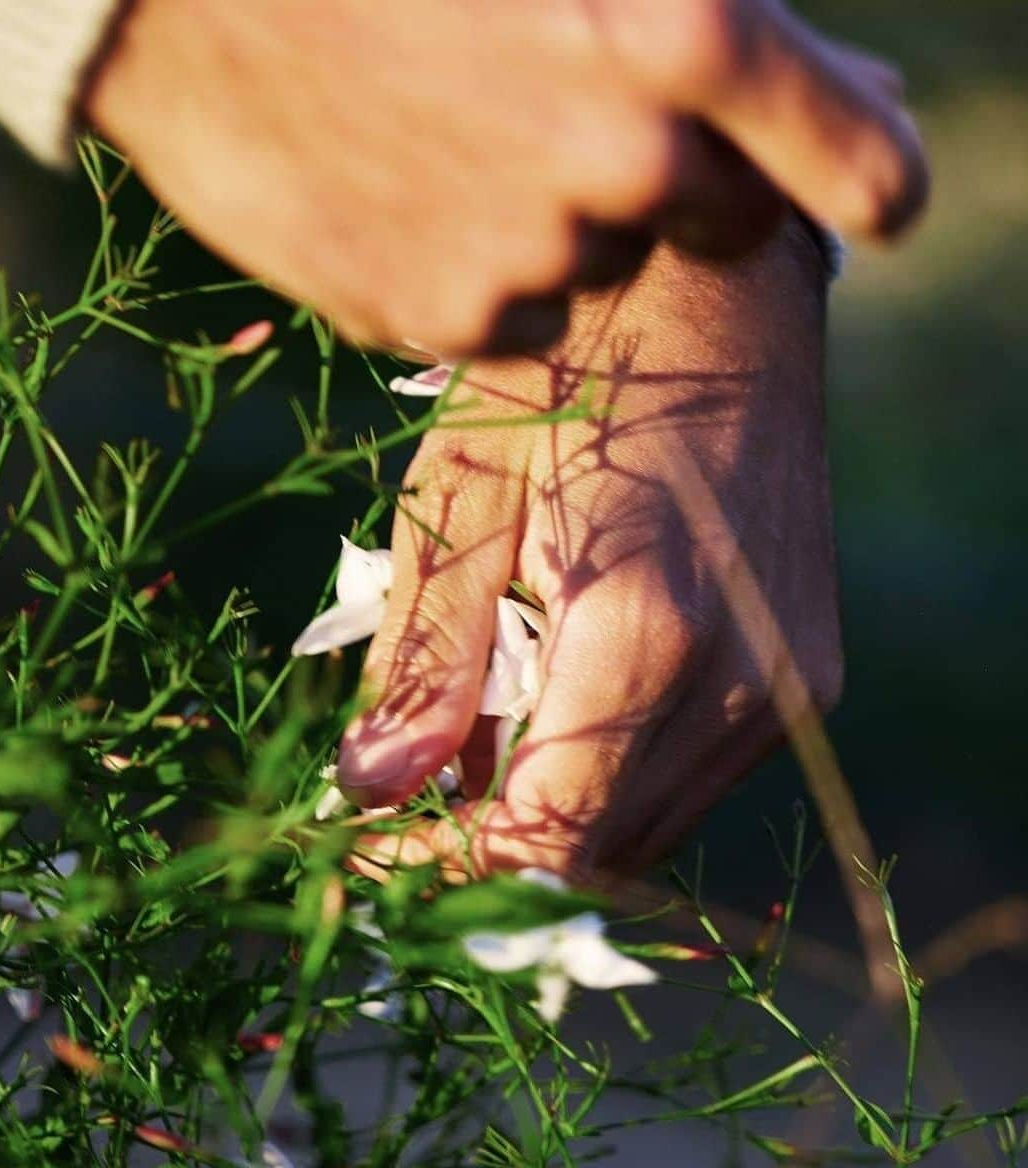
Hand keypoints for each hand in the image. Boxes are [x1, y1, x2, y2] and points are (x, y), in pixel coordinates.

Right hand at [85, 0, 925, 354]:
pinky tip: (405, 186)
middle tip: (578, 110)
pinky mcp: (438, 319)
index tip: (855, 185)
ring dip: (560, 220)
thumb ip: (718, 22)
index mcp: (689, 35)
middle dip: (678, 179)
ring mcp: (528, 257)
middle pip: (723, 224)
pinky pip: (506, 315)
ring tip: (457, 129)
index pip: (860, 171)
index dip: (861, 177)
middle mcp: (625, 166)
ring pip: (601, 270)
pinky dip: (476, 266)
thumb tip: (838, 85)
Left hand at [337, 215, 841, 878]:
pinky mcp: (805, 677)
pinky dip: (608, 776)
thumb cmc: (572, 369)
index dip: (445, 870)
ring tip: (473, 742)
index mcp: (642, 631)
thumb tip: (370, 790)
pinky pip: (688, 780)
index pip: (544, 839)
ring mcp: (786, 687)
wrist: (720, 291)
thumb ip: (426, 657)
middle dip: (487, 848)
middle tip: (403, 799)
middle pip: (597, 853)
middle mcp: (737, 682)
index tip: (367, 847)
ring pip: (646, 829)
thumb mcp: (463, 494)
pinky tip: (553, 708)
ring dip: (550, 814)